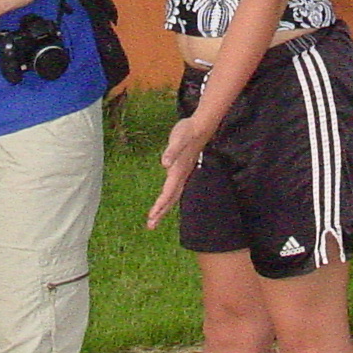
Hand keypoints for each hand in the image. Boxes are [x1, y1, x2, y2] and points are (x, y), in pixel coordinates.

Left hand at [146, 114, 213, 228]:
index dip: (160, 205)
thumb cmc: (188, 131)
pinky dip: (169, 197)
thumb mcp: (178, 139)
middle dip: (161, 212)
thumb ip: (171, 151)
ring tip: (155, 217)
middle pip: (171, 199)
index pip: (168, 193)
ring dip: (164, 207)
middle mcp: (181, 175)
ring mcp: (183, 173)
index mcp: (178, 171)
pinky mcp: (183, 169)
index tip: (152, 217)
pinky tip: (166, 199)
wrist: (201, 126)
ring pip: (173, 195)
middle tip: (151, 226)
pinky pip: (175, 189)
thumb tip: (164, 164)